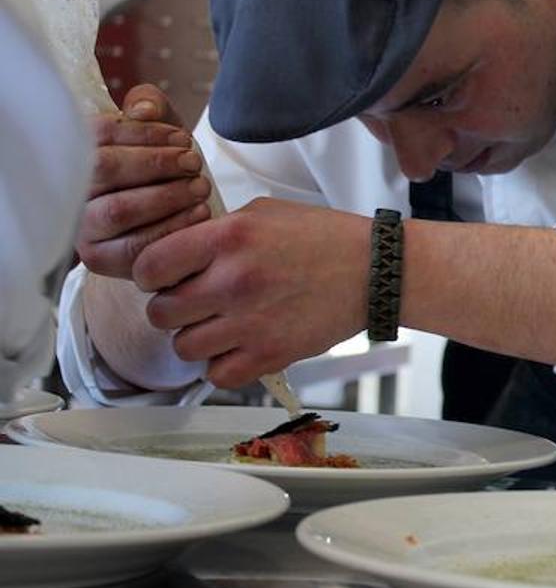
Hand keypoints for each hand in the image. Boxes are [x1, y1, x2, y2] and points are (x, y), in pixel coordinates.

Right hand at [76, 83, 211, 278]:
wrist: (177, 214)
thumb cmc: (164, 167)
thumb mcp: (159, 128)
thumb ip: (150, 106)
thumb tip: (142, 111)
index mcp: (76, 154)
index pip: (96, 135)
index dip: (143, 133)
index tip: (181, 138)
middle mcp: (70, 191)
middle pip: (104, 169)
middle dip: (156, 163)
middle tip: (193, 162)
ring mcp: (82, 228)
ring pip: (119, 209)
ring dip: (167, 195)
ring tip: (200, 187)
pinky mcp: (101, 259)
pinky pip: (135, 247)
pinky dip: (173, 227)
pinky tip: (200, 213)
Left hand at [132, 198, 370, 387]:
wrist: (375, 271)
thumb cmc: (325, 239)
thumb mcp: (264, 212)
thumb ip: (216, 231)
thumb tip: (178, 252)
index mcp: (228, 238)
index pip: (148, 267)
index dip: (150, 274)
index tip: (164, 277)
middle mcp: (233, 281)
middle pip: (160, 313)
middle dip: (172, 308)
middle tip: (195, 302)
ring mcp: (250, 323)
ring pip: (184, 348)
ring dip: (197, 338)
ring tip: (220, 325)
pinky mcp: (271, 355)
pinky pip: (218, 375)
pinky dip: (223, 365)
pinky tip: (239, 346)